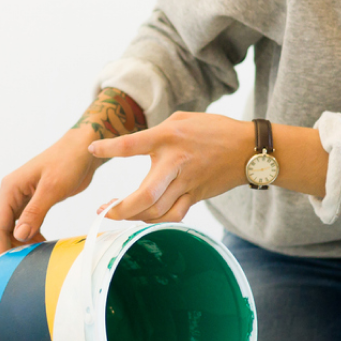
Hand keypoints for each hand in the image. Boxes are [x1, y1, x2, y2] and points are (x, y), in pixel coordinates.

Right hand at [0, 128, 101, 255]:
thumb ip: (35, 212)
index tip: (9, 265)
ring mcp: (18, 198)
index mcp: (10, 188)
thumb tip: (19, 236)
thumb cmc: (68, 162)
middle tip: (23, 254)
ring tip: (35, 250)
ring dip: (15, 241)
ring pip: (3, 226)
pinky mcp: (30, 202)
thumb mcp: (53, 188)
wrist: (83, 149)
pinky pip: (18, 224)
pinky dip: (26, 235)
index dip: (0, 246)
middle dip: (2, 243)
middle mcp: (9, 193)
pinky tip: (41, 241)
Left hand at [87, 112, 254, 222]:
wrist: (247, 149)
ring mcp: (187, 183)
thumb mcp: (182, 119)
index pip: (132, 145)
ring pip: (157, 211)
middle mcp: (176, 162)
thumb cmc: (213, 130)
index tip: (93, 149)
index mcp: (168, 137)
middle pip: (145, 195)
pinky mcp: (195, 196)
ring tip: (120, 213)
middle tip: (104, 211)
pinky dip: (156, 221)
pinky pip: (173, 216)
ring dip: (135, 217)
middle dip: (121, 209)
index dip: (110, 148)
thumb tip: (136, 144)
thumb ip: (158, 131)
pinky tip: (145, 217)